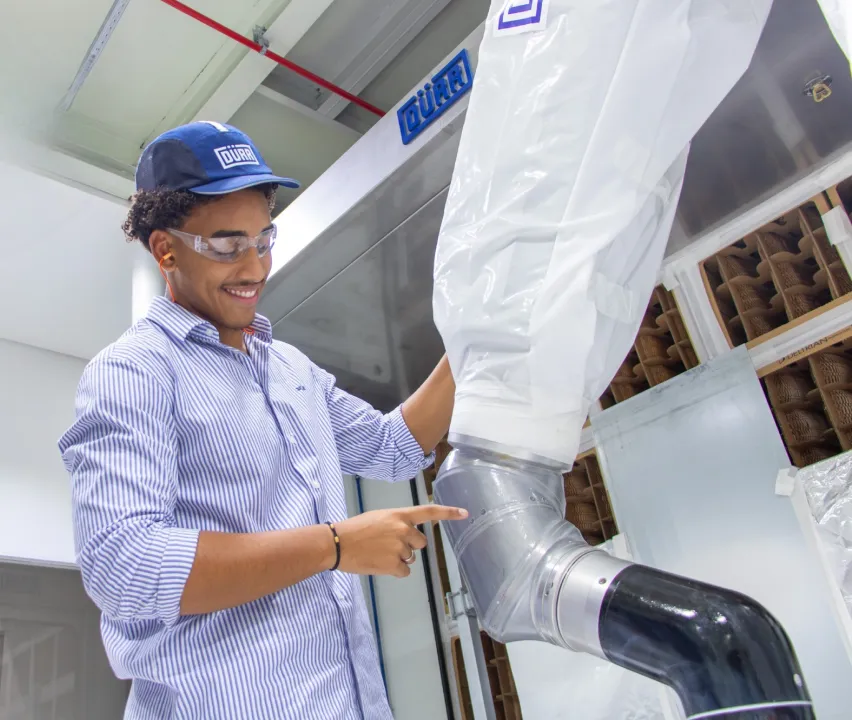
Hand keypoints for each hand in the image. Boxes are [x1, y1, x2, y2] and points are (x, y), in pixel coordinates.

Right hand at [335, 505, 467, 577]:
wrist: (337, 544)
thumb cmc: (354, 530)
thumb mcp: (379, 518)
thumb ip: (396, 524)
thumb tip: (407, 539)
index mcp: (399, 515)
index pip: (428, 512)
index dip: (448, 513)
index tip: (465, 513)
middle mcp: (403, 530)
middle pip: (420, 543)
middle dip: (409, 546)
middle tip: (387, 545)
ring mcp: (400, 548)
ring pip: (410, 558)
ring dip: (399, 559)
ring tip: (378, 554)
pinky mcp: (394, 565)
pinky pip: (404, 571)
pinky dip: (395, 571)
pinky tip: (379, 564)